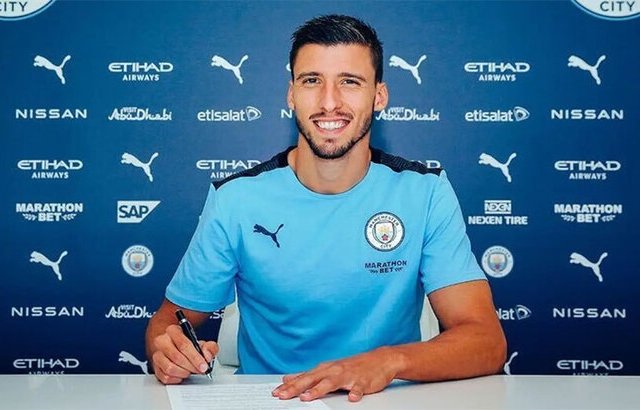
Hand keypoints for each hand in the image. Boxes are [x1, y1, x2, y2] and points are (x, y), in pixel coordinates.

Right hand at [151, 324, 218, 383]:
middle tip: (199, 370)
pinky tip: (182, 374)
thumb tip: (207, 355)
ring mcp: (157, 355)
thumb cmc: (188, 345)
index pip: (183, 345)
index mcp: (173, 331)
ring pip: (169, 368)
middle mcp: (162, 341)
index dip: (195, 357)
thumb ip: (210, 347)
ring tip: (190, 371)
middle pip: (177, 357)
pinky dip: (176, 378)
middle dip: (191, 366)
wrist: (174, 346)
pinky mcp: (155, 367)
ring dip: (183, 373)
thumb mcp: (202, 343)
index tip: (203, 366)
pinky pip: (165, 377)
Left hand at [272, 347, 401, 401]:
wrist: (380, 360)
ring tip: (307, 397)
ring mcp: (348, 376)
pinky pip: (359, 388)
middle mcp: (334, 371)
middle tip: (283, 395)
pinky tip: (352, 398)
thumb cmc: (353, 366)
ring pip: (331, 383)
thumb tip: (288, 378)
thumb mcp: (328, 369)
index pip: (303, 378)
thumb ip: (308, 375)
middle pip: (312, 380)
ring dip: (319, 389)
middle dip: (296, 388)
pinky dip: (355, 392)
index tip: (276, 392)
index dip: (289, 386)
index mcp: (325, 369)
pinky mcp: (363, 381)